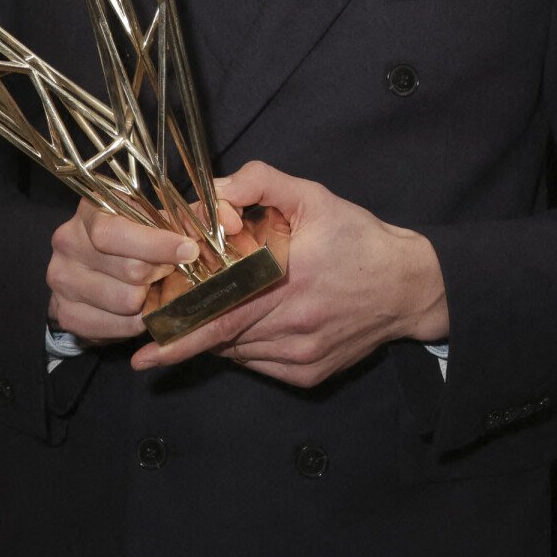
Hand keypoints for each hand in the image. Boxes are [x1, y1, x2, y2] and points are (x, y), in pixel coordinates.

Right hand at [47, 199, 204, 343]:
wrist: (100, 269)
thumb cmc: (142, 237)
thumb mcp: (167, 216)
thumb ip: (201, 213)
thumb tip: (231, 220)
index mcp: (91, 209)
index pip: (116, 230)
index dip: (157, 244)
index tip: (189, 251)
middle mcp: (68, 240)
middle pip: (127, 270)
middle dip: (159, 275)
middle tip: (168, 273)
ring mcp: (61, 279)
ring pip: (124, 301)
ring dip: (148, 300)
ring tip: (152, 290)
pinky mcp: (64, 313)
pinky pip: (112, 327)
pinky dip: (133, 323)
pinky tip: (139, 309)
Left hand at [130, 160, 447, 385]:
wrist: (409, 286)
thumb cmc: (358, 239)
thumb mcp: (314, 197)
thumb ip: (262, 183)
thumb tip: (216, 193)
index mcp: (289, 280)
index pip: (222, 312)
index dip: (183, 331)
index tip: (147, 344)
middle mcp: (294, 324)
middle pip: (224, 338)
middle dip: (186, 340)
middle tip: (148, 351)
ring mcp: (302, 355)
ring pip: (240, 352)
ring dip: (217, 339)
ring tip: (204, 321)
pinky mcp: (310, 374)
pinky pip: (261, 365)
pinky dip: (244, 349)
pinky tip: (248, 326)